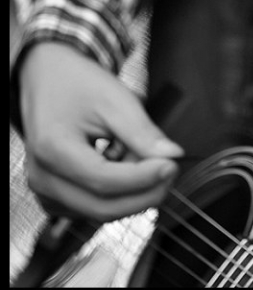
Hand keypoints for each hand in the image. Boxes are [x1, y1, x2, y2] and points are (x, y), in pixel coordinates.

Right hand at [18, 42, 183, 222]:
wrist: (47, 79)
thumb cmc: (78, 83)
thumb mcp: (114, 98)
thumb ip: (142, 132)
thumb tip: (172, 156)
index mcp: (52, 149)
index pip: (104, 181)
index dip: (143, 178)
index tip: (172, 165)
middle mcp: (41, 178)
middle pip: (102, 207)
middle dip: (144, 193)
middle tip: (170, 169)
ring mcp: (44, 191)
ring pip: (100, 211)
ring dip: (131, 192)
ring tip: (142, 157)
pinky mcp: (53, 197)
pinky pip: (92, 207)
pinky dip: (116, 193)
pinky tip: (122, 166)